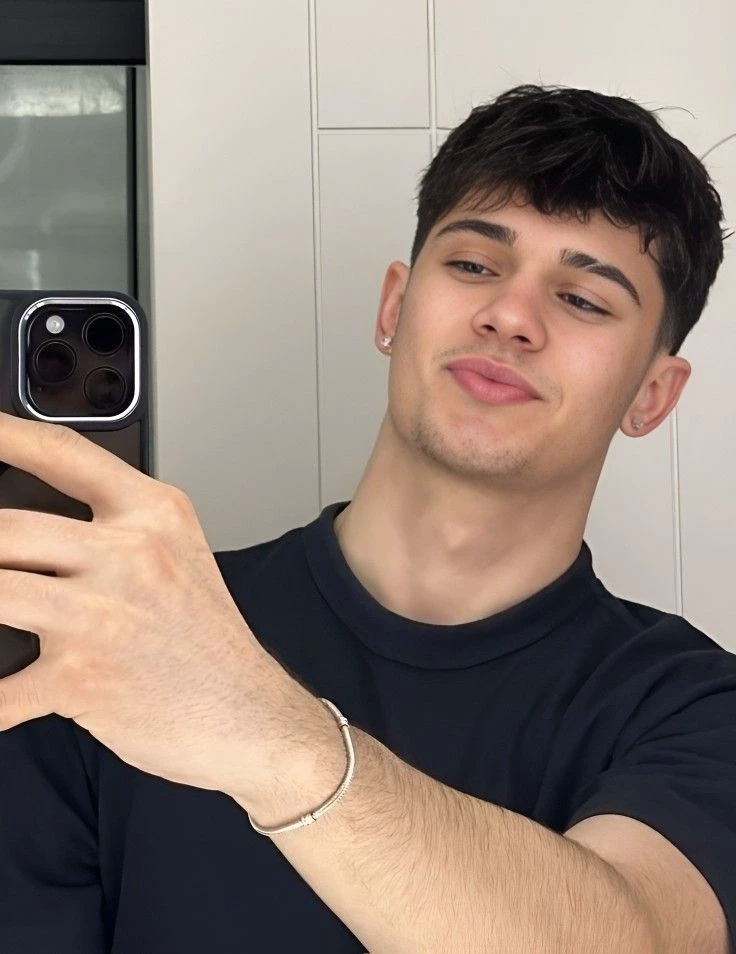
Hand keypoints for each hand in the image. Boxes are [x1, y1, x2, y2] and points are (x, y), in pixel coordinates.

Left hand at [0, 410, 276, 797]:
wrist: (244, 710)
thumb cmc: (206, 637)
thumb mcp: (179, 553)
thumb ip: (117, 524)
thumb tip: (32, 519)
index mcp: (153, 515)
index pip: (64, 453)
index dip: (4, 434)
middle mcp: (129, 556)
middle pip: (5, 527)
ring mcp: (102, 617)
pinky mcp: (82, 679)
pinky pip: (1, 691)